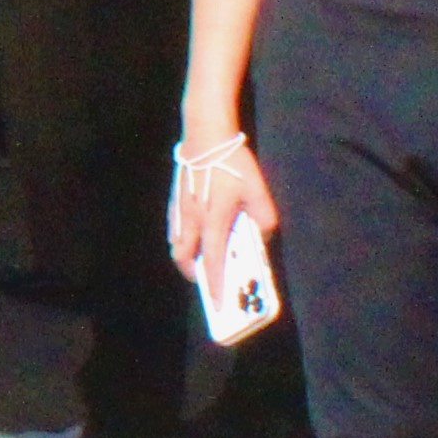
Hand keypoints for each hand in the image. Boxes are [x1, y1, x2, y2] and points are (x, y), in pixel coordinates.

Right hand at [167, 132, 277, 285]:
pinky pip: (174, 227)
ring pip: (176, 243)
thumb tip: (261, 235)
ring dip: (186, 256)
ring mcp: (180, 209)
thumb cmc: (234, 162)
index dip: (215, 284)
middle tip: (209, 278)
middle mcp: (192, 219)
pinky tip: (192, 235)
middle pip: (183, 256)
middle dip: (194, 272)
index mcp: (214, 219)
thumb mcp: (258, 189)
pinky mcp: (174, 198)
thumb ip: (264, 217)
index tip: (218, 304)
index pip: (211, 260)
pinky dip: (181, 238)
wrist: (205, 134)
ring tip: (201, 258)